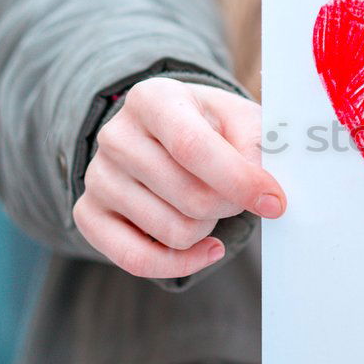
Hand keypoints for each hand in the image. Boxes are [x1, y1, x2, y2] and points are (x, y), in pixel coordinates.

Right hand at [73, 77, 285, 278]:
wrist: (169, 135)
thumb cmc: (213, 127)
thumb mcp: (242, 119)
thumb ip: (258, 145)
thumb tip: (264, 188)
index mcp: (153, 99)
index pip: (192, 148)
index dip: (239, 181)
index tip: (275, 202)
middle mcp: (116, 136)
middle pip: (189, 198)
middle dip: (229, 206)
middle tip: (237, 196)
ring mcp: (98, 177)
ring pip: (173, 232)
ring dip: (207, 228)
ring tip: (208, 206)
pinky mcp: (88, 214)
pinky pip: (136, 260)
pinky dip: (181, 263)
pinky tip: (206, 248)